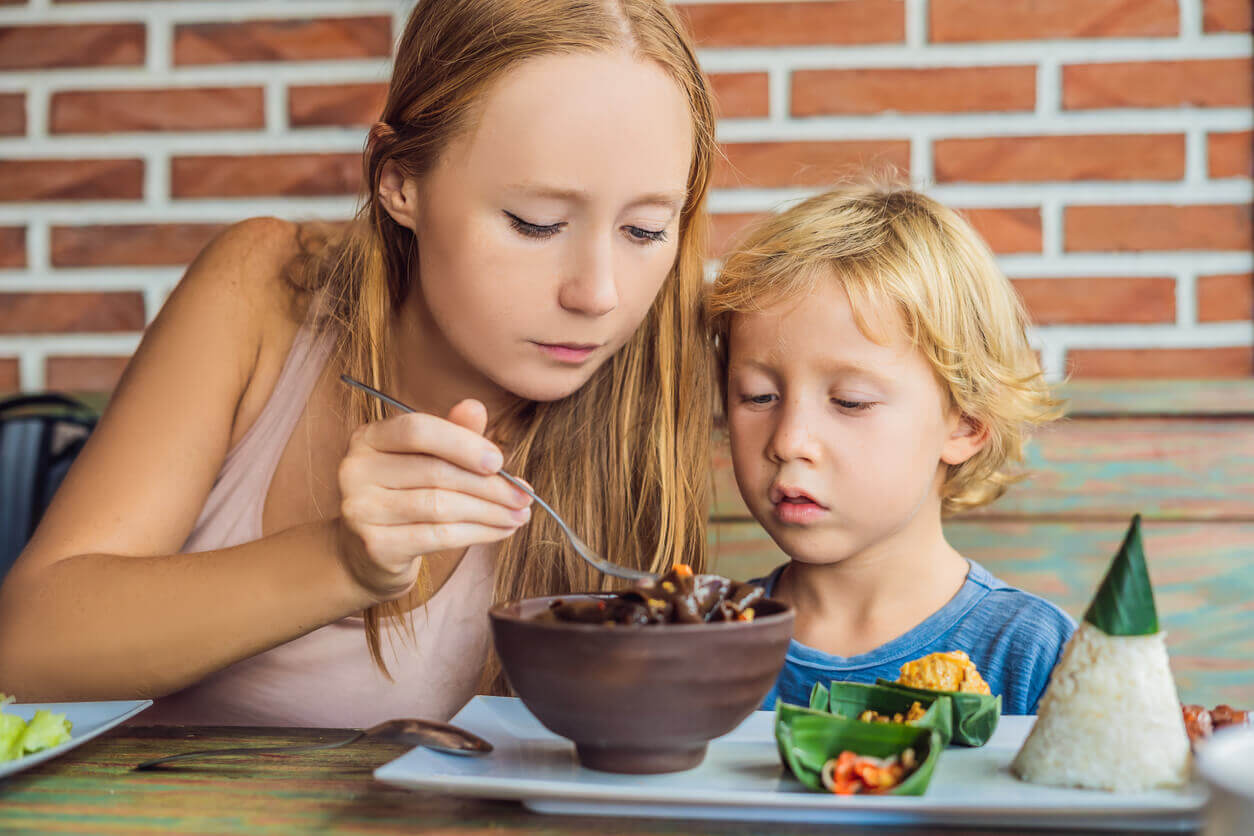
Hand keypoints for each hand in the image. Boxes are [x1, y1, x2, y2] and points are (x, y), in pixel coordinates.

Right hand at [336, 399, 531, 601]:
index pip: (417, 430)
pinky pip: (438, 536)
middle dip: (489, 485)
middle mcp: (356, 470)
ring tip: (519, 514)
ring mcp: (361, 510)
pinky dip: (477, 534)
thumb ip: (451, 434)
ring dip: (490, 512)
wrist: (368, 552)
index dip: (462, 443)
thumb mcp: (426, 459)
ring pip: (441, 507)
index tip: (499, 461)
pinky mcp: (375, 546)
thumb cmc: (405, 494)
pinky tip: (501, 531)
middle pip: (436, 472)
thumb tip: (475, 407)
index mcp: (368, 438)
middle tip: (524, 495)